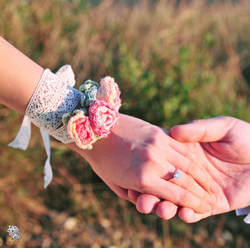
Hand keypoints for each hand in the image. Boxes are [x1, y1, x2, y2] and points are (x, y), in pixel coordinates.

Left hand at [68, 114, 215, 213]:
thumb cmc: (104, 163)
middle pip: (187, 180)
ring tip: (209, 183)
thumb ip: (141, 195)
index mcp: (143, 179)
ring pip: (188, 163)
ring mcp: (157, 144)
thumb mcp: (119, 187)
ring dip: (201, 175)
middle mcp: (154, 161)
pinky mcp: (158, 133)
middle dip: (202, 192)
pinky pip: (180, 148)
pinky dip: (191, 158)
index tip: (204, 207)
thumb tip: (161, 200)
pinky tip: (197, 165)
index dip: (194, 204)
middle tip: (210, 197)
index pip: (178, 195)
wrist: (97, 132)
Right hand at [137, 116, 249, 221]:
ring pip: (176, 202)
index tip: (136, 179)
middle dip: (151, 196)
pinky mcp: (213, 205)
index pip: (163, 164)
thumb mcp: (222, 128)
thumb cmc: (246, 138)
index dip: (149, 171)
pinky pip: (197, 212)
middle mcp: (189, 173)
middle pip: (165, 186)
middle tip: (142, 202)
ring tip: (161, 210)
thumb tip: (173, 131)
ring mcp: (200, 190)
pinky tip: (185, 214)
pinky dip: (188, 215)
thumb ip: (199, 129)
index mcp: (186, 155)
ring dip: (166, 208)